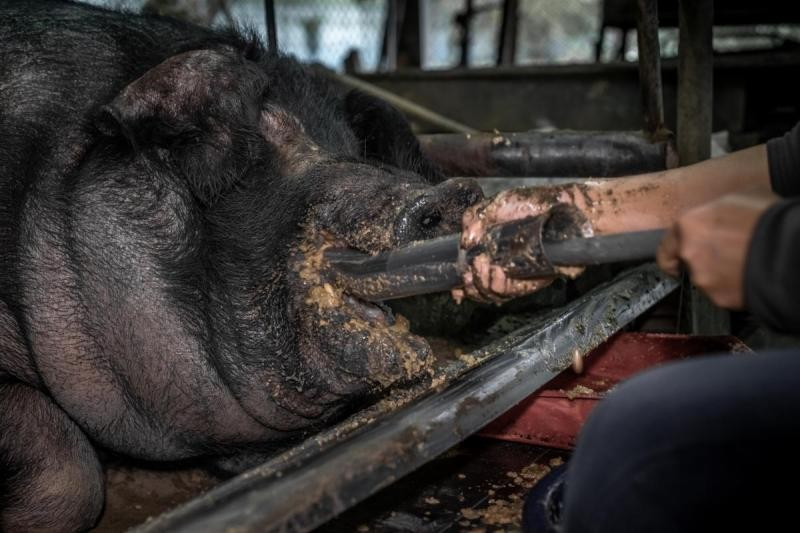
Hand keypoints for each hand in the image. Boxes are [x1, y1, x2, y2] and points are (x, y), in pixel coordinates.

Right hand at [452, 186, 592, 303]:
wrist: (564, 206)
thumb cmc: (533, 203)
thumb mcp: (497, 205)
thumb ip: (474, 219)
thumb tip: (465, 243)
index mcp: (489, 250)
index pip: (470, 274)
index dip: (460, 284)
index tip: (454, 286)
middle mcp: (501, 265)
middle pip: (478, 289)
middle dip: (469, 284)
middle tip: (470, 269)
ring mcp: (517, 274)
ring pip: (493, 295)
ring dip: (482, 285)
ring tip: (483, 268)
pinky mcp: (534, 279)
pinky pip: (513, 293)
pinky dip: (500, 286)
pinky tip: (497, 272)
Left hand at [656, 190, 777, 309]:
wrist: (788, 247)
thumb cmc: (767, 218)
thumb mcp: (739, 198)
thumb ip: (716, 211)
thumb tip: (717, 215)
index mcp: (689, 225)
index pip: (667, 244)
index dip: (671, 252)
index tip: (672, 260)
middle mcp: (690, 252)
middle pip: (687, 262)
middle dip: (700, 261)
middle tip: (721, 258)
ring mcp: (703, 277)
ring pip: (705, 278)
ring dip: (718, 274)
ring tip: (742, 263)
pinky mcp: (719, 297)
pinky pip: (722, 293)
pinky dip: (732, 288)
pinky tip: (746, 276)